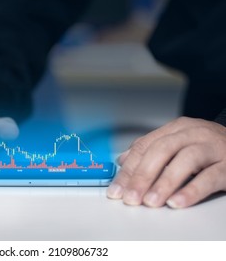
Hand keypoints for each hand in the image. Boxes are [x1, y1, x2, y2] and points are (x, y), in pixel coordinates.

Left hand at [107, 117, 225, 207]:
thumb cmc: (209, 148)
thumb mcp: (178, 144)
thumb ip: (151, 150)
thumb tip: (123, 160)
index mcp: (177, 129)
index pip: (145, 146)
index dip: (128, 169)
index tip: (116, 189)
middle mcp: (193, 134)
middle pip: (161, 150)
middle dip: (142, 176)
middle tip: (130, 197)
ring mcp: (213, 147)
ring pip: (184, 160)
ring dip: (164, 183)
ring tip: (150, 201)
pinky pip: (209, 177)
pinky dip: (191, 190)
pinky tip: (176, 202)